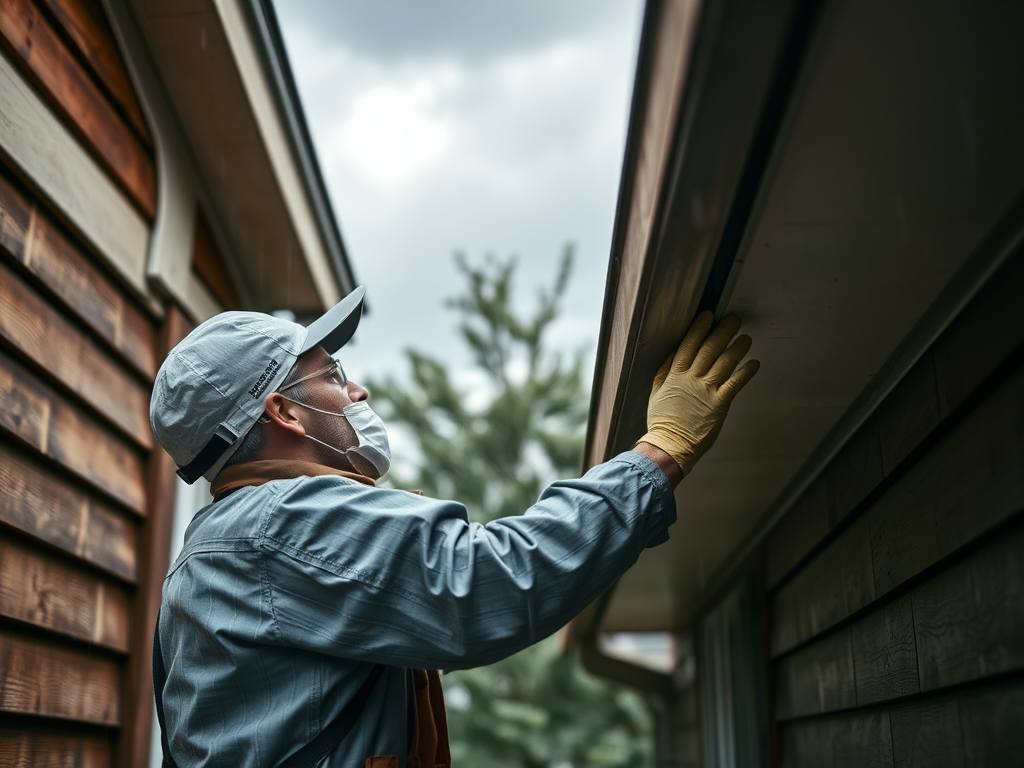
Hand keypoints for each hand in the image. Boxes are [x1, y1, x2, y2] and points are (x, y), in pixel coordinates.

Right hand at [638, 311, 758, 475]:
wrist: (670, 445)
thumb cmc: (663, 421)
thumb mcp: (656, 392)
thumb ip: (664, 371)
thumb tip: (674, 353)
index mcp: (676, 374)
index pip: (689, 344)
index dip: (700, 328)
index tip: (709, 315)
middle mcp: (692, 379)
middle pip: (710, 348)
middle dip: (723, 331)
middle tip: (734, 320)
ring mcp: (707, 390)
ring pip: (725, 362)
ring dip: (737, 348)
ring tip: (746, 338)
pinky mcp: (720, 404)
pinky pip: (736, 384)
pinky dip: (746, 372)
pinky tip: (753, 363)